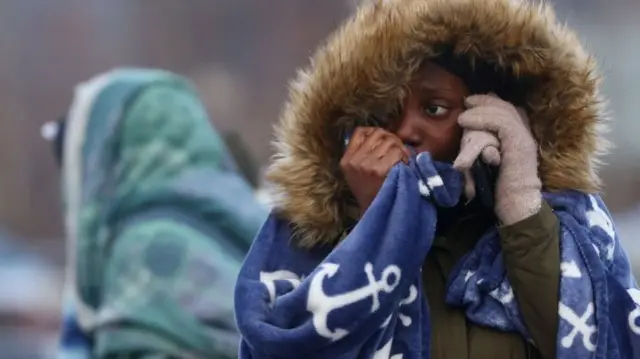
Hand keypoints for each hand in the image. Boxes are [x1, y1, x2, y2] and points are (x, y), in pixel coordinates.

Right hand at [340, 127, 410, 215]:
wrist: (375, 212)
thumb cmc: (368, 191)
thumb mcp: (355, 172)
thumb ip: (360, 153)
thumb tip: (378, 133)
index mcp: (346, 159)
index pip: (360, 132)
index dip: (374, 132)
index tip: (383, 140)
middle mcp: (354, 160)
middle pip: (377, 134)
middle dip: (391, 138)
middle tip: (398, 148)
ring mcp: (366, 165)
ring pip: (389, 141)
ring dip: (400, 147)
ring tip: (402, 157)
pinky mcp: (379, 170)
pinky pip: (396, 152)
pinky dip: (404, 156)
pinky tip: (404, 164)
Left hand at [456, 94, 541, 224]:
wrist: (516, 204)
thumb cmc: (500, 190)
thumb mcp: (491, 163)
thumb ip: (487, 148)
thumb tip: (472, 140)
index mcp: (521, 137)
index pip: (510, 110)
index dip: (493, 103)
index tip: (473, 103)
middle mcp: (525, 134)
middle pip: (507, 107)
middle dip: (486, 100)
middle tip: (468, 100)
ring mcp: (524, 138)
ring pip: (503, 111)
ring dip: (480, 109)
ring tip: (464, 111)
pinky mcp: (519, 143)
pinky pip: (500, 122)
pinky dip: (481, 118)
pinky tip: (466, 121)